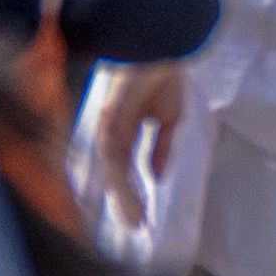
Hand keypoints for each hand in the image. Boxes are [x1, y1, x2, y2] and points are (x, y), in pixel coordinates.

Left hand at [86, 58, 191, 209]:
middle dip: (121, 200)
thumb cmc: (162, 77)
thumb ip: (160, 148)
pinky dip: (122, 183)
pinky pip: (114, 159)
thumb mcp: (167, 119)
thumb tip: (157, 176)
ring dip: (123, 199)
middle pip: (112, 174)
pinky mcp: (111, 122)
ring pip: (112, 172)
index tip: (137, 215)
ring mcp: (108, 126)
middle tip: (134, 226)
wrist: (159, 48)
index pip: (120, 167)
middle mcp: (111, 130)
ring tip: (136, 222)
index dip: (126, 190)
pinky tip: (132, 200)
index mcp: (122, 129)